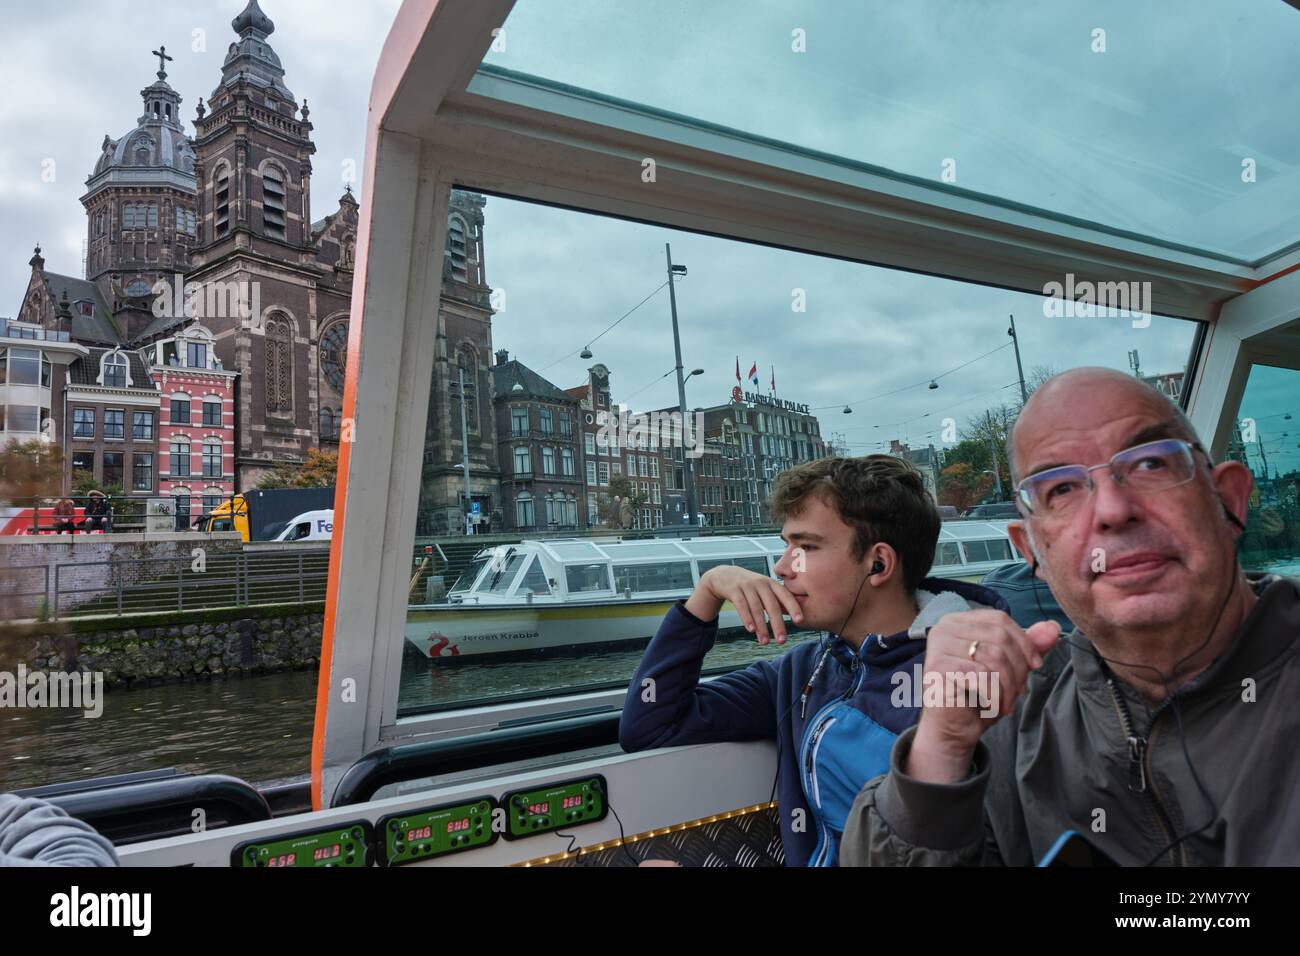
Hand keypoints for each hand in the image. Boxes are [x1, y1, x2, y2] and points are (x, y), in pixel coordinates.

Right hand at [684, 566, 802, 644]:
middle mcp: (761, 583)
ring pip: (757, 609)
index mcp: (772, 583)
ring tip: (765, 642)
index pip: (786, 595)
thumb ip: (777, 601)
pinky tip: (751, 630)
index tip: (800, 621)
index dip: (793, 608)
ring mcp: (747, 586)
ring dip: (762, 627)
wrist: (725, 576)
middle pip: (772, 605)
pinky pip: (742, 606)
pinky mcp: (734, 590)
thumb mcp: (764, 589)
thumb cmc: (750, 587)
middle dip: (778, 624)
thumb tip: (795, 618)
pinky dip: (747, 618)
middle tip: (782, 641)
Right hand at [904, 610, 1059, 783]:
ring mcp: (938, 647)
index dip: (1024, 642)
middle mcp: (943, 629)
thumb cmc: (977, 696)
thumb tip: (1054, 627)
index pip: (999, 619)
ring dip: (1009, 686)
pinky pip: (982, 676)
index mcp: (957, 621)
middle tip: (1018, 692)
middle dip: (1018, 669)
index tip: (1035, 665)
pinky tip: (992, 705)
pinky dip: (995, 695)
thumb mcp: (1009, 668)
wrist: (953, 729)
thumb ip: (1029, 646)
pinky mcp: (938, 669)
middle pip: (999, 637)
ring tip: (1006, 702)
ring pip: (994, 657)